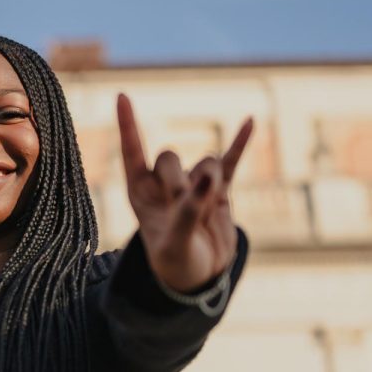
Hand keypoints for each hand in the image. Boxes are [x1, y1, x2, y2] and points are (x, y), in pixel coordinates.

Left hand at [116, 92, 252, 292]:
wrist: (199, 277)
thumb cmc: (175, 262)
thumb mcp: (174, 243)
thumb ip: (187, 211)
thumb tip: (207, 177)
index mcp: (139, 192)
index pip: (132, 151)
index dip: (128, 124)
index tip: (122, 95)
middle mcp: (163, 182)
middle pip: (170, 156)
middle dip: (179, 180)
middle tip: (182, 207)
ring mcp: (192, 183)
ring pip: (204, 162)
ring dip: (208, 184)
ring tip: (205, 214)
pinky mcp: (219, 189)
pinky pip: (231, 161)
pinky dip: (240, 143)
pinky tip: (249, 121)